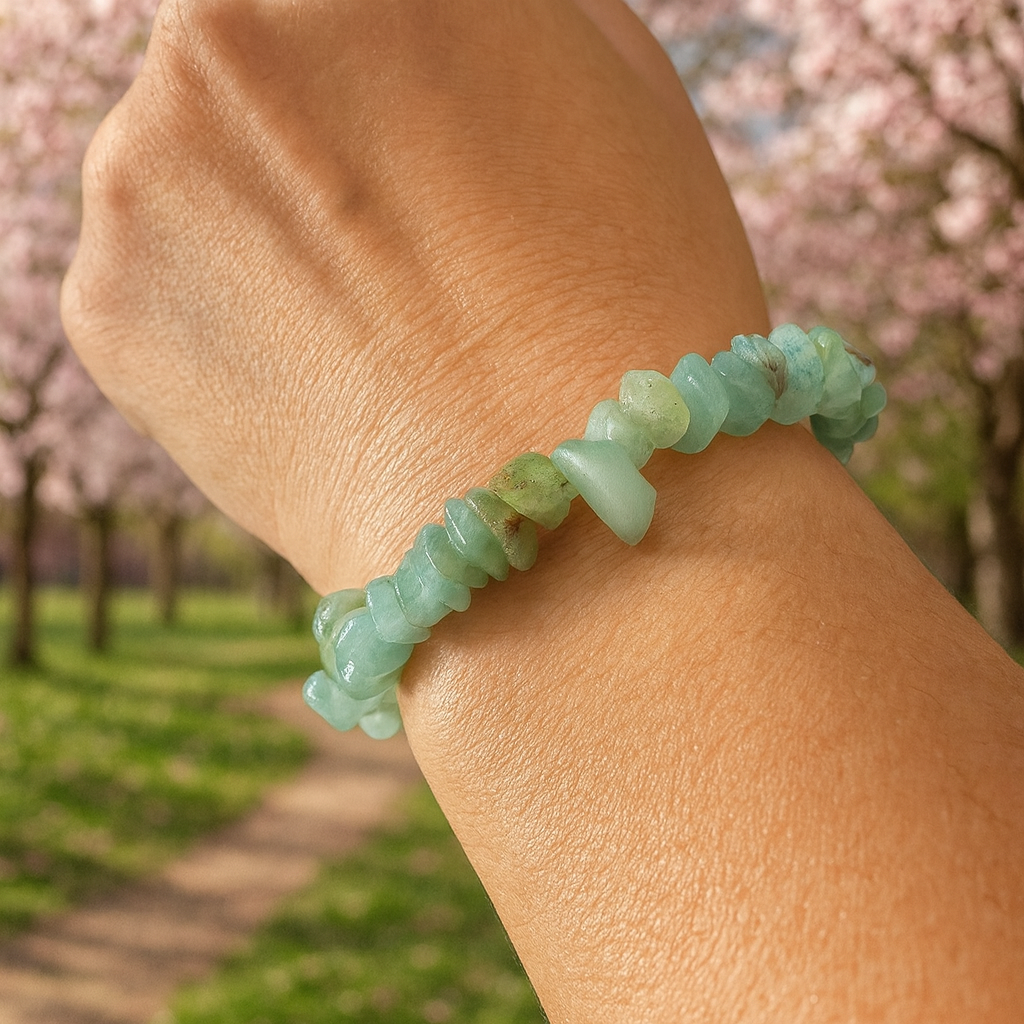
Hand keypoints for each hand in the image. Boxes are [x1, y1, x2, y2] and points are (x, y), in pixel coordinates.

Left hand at [61, 0, 765, 590]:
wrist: (564, 518)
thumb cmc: (632, 301)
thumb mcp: (616, 85)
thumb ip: (495, 13)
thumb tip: (419, 24)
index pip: (323, 4)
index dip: (376, 82)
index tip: (410, 137)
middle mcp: (220, 24)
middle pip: (245, 56)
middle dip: (311, 127)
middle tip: (397, 235)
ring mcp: (138, 168)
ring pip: (187, 166)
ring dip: (260, 221)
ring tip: (371, 322)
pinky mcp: (105, 305)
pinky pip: (156, 279)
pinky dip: (223, 317)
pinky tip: (321, 375)